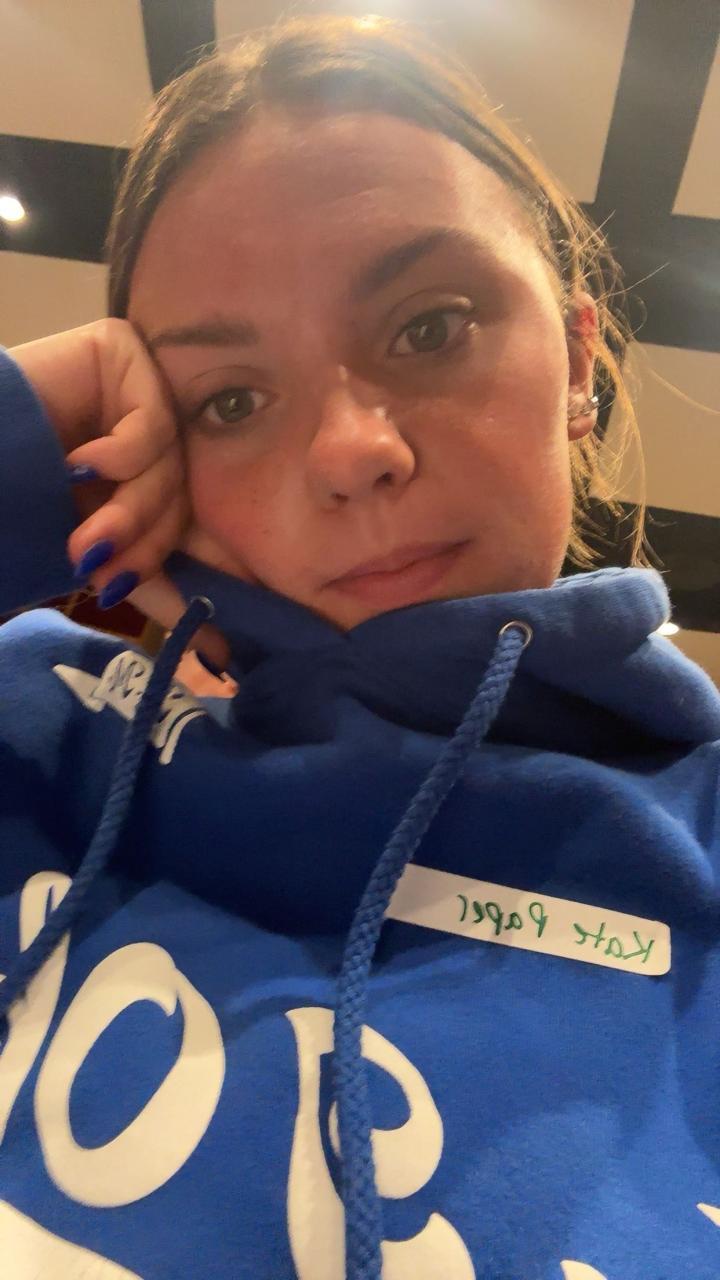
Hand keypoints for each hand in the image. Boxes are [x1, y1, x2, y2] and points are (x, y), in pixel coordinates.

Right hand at [9, 319, 228, 670]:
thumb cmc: (8, 498)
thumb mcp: (87, 549)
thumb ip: (147, 583)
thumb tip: (220, 651)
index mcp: (139, 473)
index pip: (185, 524)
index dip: (195, 575)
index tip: (213, 640)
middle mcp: (146, 431)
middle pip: (181, 497)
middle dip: (145, 546)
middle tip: (105, 579)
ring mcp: (137, 387)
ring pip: (171, 464)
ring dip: (129, 513)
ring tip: (85, 539)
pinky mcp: (121, 351)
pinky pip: (154, 419)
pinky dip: (121, 455)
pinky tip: (79, 467)